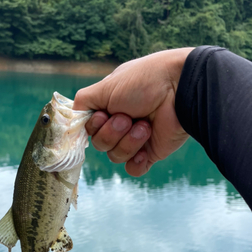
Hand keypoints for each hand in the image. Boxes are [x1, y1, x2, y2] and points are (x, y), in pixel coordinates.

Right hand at [73, 48, 193, 175]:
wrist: (180, 90)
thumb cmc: (143, 82)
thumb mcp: (105, 87)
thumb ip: (82, 103)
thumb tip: (71, 118)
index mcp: (109, 107)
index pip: (88, 128)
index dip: (93, 126)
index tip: (103, 114)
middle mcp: (120, 124)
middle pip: (100, 144)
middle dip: (112, 132)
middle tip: (128, 117)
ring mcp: (135, 140)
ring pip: (115, 157)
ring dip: (128, 141)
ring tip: (144, 125)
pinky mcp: (151, 153)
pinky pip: (133, 170)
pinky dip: (136, 162)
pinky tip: (144, 151)